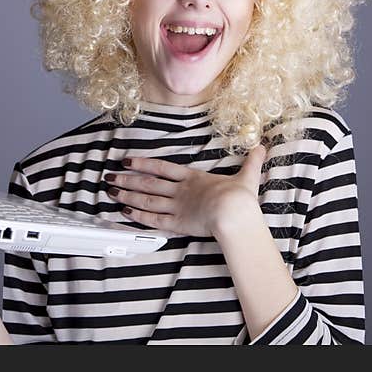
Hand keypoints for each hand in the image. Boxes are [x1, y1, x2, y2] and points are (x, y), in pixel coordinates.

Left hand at [104, 145, 267, 237]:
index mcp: (193, 178)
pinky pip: (152, 219)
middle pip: (148, 183)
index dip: (143, 163)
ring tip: (111, 192)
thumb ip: (251, 163)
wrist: (234, 215)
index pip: (162, 168)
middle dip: (127, 179)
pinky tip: (125, 212)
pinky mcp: (177, 224)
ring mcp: (176, 207)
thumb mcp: (247, 177)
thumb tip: (262, 148)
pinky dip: (137, 215)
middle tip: (109, 176)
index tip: (128, 160)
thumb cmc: (239, 198)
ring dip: (127, 195)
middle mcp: (180, 191)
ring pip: (146, 199)